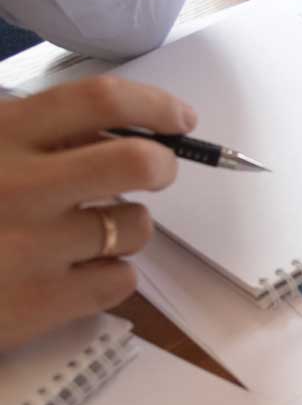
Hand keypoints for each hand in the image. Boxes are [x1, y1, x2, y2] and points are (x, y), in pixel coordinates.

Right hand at [0, 78, 181, 350]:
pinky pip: (119, 281)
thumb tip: (119, 129)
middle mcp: (18, 187)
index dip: (153, 105)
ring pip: (134, 227)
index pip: (99, 100)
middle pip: (138, 162)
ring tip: (85, 234)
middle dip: (162, 166)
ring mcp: (30, 248)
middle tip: (155, 174)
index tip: (180, 119)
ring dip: (124, 228)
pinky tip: (71, 274)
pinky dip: (107, 276)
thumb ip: (34, 136)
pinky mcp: (38, 304)